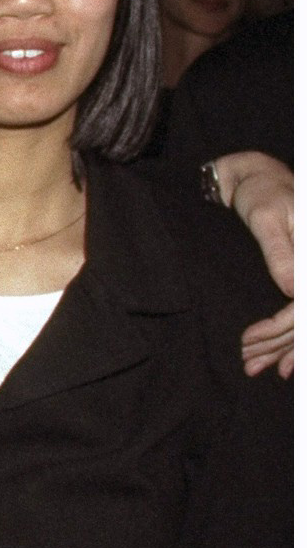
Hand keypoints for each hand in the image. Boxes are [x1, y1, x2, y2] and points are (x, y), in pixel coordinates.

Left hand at [216, 152, 293, 377]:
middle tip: (246, 363)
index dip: (279, 329)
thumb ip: (280, 252)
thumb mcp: (266, 218)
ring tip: (253, 368)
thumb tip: (291, 288)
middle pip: (305, 321)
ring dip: (282, 350)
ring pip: (303, 323)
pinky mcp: (301, 278)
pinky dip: (290, 341)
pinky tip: (279, 364)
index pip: (304, 306)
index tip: (247, 339)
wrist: (261, 179)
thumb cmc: (263, 193)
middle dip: (277, 346)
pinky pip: (300, 315)